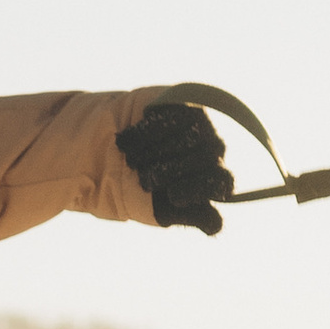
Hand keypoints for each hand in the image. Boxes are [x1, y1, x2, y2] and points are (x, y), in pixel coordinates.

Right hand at [114, 96, 234, 234]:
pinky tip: (126, 143)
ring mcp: (201, 124)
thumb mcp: (163, 210)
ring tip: (132, 161)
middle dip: (169, 172)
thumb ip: (190, 216)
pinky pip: (170, 119)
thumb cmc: (140, 190)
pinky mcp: (182, 103)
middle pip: (205, 158)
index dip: (198, 188)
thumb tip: (213, 224)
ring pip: (189, 138)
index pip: (222, 182)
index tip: (172, 196)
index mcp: (214, 179)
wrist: (107, 157)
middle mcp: (213, 150)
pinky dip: (145, 133)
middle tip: (144, 181)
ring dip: (154, 153)